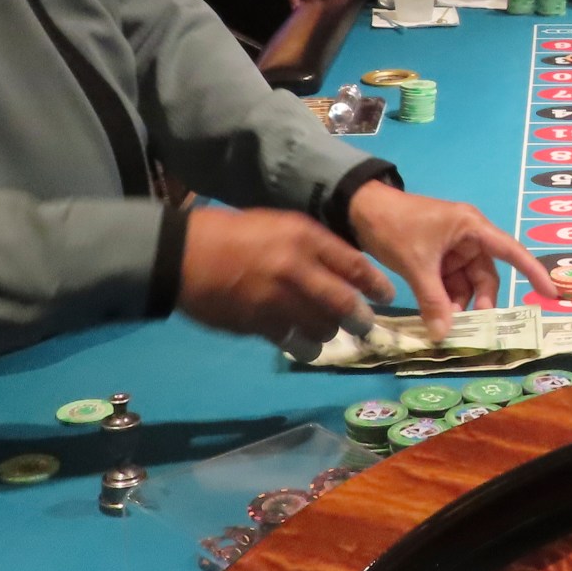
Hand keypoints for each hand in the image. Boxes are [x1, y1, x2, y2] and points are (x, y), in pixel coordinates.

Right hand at [177, 206, 393, 341]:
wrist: (183, 254)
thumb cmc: (232, 234)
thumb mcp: (278, 224)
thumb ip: (311, 246)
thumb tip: (344, 269)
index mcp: (303, 237)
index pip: (353, 264)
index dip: (375, 283)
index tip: (388, 295)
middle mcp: (296, 268)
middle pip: (344, 303)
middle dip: (361, 319)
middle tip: (367, 326)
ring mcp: (277, 299)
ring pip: (322, 328)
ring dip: (331, 333)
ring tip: (330, 333)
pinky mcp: (259, 324)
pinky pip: (294, 342)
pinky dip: (304, 345)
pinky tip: (305, 345)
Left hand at [348, 181, 557, 333]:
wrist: (359, 210)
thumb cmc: (395, 226)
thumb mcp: (416, 264)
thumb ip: (433, 300)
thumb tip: (444, 335)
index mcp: (472, 228)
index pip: (511, 251)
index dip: (533, 272)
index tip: (551, 294)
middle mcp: (469, 237)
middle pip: (486, 275)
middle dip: (480, 301)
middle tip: (471, 328)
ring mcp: (453, 249)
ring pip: (468, 283)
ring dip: (459, 304)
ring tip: (445, 324)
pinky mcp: (438, 257)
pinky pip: (451, 283)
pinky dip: (446, 300)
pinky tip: (437, 316)